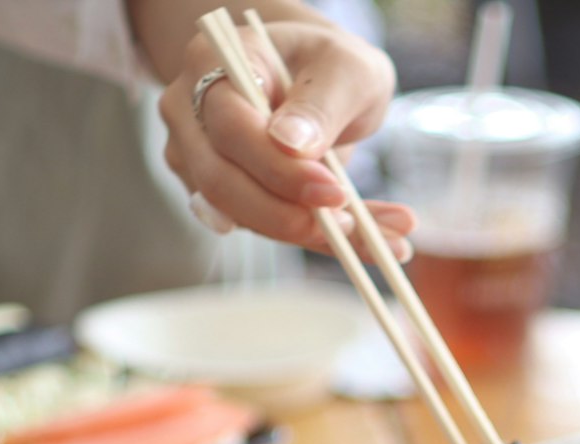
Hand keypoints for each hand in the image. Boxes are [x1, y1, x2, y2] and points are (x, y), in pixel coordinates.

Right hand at [157, 14, 414, 259]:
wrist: (315, 79)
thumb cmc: (328, 64)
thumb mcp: (345, 68)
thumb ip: (321, 102)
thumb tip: (290, 145)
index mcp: (213, 64)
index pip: (229, 127)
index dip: (276, 167)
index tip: (332, 191)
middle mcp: (191, 113)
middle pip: (220, 181)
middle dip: (285, 215)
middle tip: (349, 225)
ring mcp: (199, 159)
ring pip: (242, 216)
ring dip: (313, 237)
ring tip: (388, 241)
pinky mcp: (226, 197)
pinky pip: (270, 228)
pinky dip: (322, 241)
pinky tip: (373, 243)